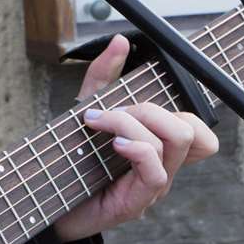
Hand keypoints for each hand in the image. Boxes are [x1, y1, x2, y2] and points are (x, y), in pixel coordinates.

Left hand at [52, 34, 219, 243]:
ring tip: (100, 122)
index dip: (190, 108)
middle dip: (151, 108)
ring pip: (176, 141)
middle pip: (192, 129)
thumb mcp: (86, 107)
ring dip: (135, 121)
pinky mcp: (137, 203)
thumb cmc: (70, 157)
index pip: (200, 130)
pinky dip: (136, 147)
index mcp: (158, 148)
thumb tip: (121, 40)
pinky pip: (155, 169)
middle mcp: (163, 168)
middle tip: (113, 111)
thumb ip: (104, 76)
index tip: (144, 95)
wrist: (43, 201)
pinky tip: (113, 144)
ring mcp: (152, 187)